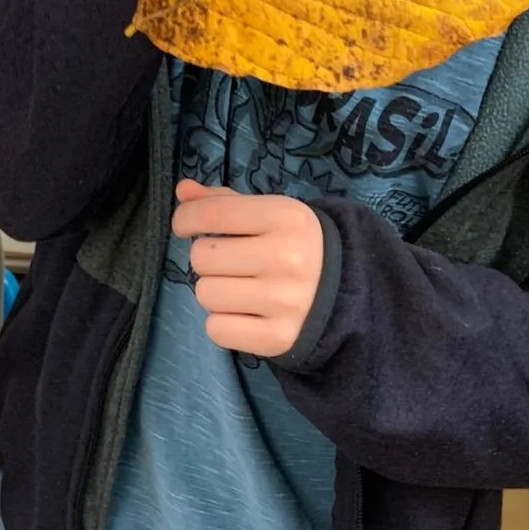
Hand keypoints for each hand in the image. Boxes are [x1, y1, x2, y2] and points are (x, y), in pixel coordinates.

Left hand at [172, 179, 325, 358]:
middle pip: (202, 257)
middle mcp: (287, 258)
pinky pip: (216, 329)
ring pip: (205, 294)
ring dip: (214, 292)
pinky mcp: (277, 338)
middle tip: (231, 262)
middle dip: (208, 259)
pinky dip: (223, 323)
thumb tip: (183, 191)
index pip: (211, 214)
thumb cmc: (294, 245)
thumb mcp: (270, 214)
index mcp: (286, 217)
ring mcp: (284, 301)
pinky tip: (245, 313)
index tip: (186, 225)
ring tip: (240, 288)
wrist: (345, 292)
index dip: (186, 218)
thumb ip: (224, 201)